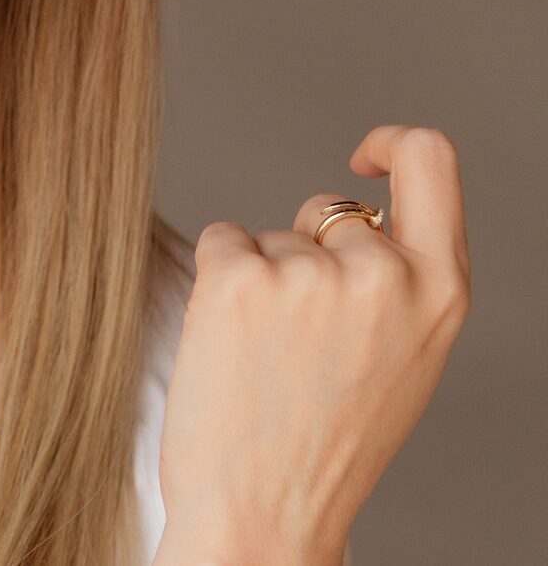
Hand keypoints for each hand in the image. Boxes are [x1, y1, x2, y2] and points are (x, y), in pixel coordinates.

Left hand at [152, 125, 471, 565]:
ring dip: (259, 281)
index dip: (393, 141)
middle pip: (326, 211)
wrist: (263, 513)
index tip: (361, 155)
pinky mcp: (237, 278)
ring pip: (268, 237)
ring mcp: (308, 273)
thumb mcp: (404, 358)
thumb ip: (398, 283)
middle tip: (298, 341)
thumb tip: (359, 216)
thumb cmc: (326, 443)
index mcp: (439, 293)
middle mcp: (381, 275)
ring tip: (268, 361)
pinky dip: (217, 282)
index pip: (434, 162)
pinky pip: (221, 242)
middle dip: (302, 253)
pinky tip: (230, 346)